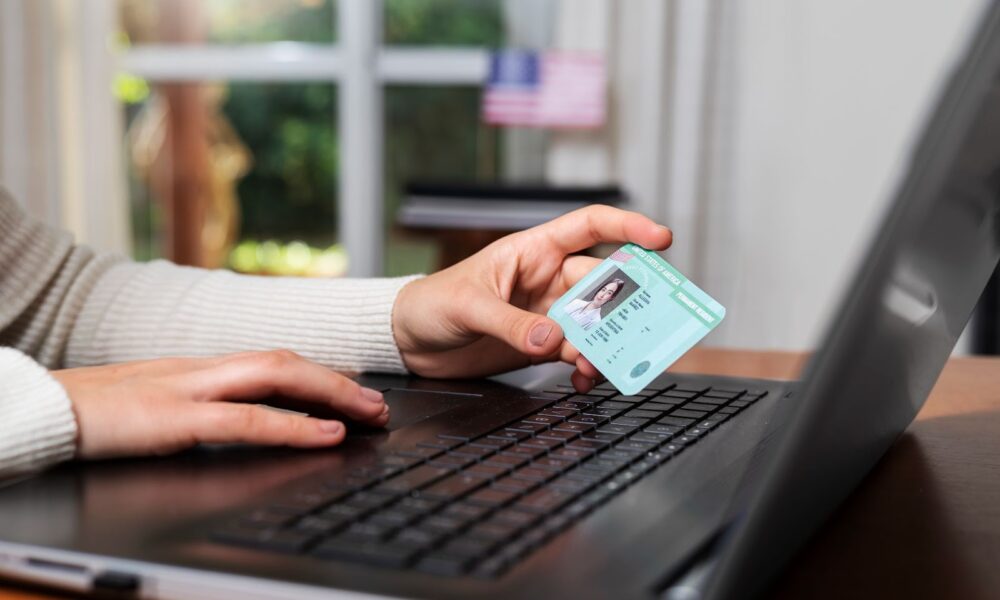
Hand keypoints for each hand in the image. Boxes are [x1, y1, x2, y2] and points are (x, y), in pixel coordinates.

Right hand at [51, 350, 388, 458]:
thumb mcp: (158, 405)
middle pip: (285, 361)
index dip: (317, 373)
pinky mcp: (175, 418)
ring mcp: (190, 389)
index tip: (352, 389)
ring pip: (277, 377)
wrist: (41, 410)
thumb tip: (241, 420)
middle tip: (379, 403)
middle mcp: (202, 370)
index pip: (271, 361)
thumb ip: (200, 408)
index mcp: (199, 369)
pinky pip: (247, 419)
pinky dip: (293, 425)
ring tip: (369, 412)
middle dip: (338, 380)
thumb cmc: (96, 414)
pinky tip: (325, 434)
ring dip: (330, 394)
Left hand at [392, 205, 671, 390]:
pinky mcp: (541, 345)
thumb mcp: (467, 306)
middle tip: (638, 326)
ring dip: (604, 344)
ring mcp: (547, 313)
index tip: (661, 239)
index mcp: (532, 251)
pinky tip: (581, 380)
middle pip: (602, 285)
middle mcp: (547, 279)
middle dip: (623, 306)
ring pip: (595, 324)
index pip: (589, 226)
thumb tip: (553, 339)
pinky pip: (577, 354)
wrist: (409, 340)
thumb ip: (510, 323)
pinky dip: (585, 368)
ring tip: (597, 366)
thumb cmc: (432, 303)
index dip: (628, 226)